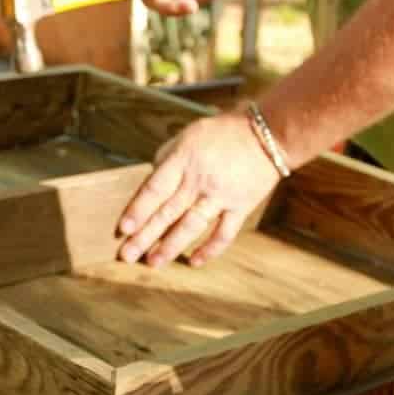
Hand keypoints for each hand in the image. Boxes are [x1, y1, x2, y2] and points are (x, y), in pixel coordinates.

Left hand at [117, 112, 280, 267]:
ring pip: (191, 226)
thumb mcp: (189, 134)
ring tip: (154, 262)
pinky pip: (223, 233)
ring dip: (170, 247)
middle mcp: (200, 180)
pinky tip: (194, 261)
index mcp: (184, 160)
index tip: (123, 228)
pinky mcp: (240, 207)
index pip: (155, 189)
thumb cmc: (225, 132)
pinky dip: (209, 249)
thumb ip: (168, 157)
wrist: (270, 132)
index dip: (138, 210)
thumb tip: (150, 178)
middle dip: (145, 236)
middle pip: (167, 212)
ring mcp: (220, 196)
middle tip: (127, 255)